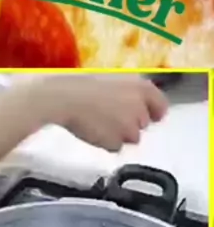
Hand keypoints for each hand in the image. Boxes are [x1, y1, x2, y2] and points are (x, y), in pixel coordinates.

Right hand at [36, 75, 168, 151]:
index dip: (156, 112)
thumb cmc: (83, 84)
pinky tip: (93, 131)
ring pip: (131, 137)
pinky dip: (106, 142)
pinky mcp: (116, 142)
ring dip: (120, 134)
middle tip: (111, 116)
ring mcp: (129, 127)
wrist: (65, 99)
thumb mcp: (113, 80)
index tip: (152, 117)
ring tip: (100, 124)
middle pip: (143, 124)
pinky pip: (115, 146)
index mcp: (141, 87)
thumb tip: (137, 104)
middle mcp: (140, 108)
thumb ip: (130, 93)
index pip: (161, 105)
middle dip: (131, 123)